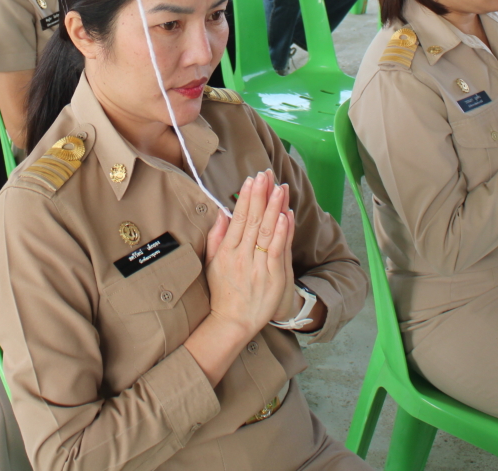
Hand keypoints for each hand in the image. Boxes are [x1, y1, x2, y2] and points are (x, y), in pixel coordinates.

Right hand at [203, 171, 293, 338]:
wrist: (233, 322)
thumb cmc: (223, 292)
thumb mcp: (212, 263)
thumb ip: (216, 236)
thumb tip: (222, 212)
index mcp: (227, 251)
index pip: (239, 218)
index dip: (247, 197)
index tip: (252, 180)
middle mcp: (241, 256)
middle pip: (254, 220)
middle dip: (261, 195)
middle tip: (266, 175)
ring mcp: (257, 267)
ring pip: (267, 232)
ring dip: (274, 208)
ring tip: (279, 188)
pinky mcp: (272, 278)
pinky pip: (277, 251)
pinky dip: (282, 233)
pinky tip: (286, 216)